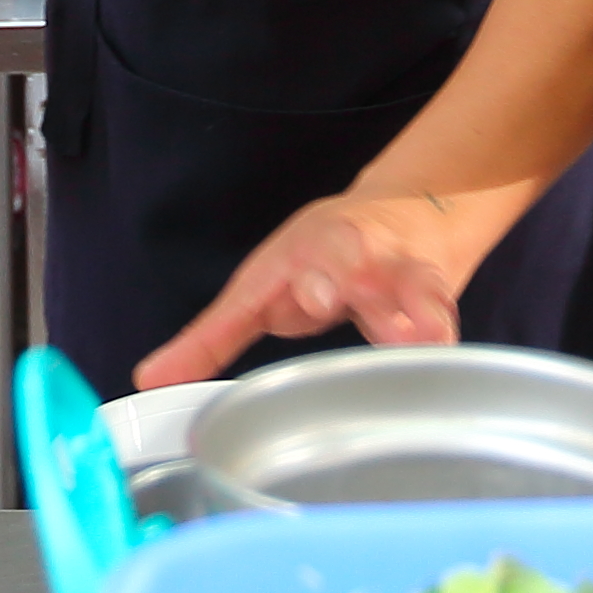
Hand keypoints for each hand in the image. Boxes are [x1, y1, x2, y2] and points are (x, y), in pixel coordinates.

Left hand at [137, 187, 513, 387]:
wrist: (405, 214)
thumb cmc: (318, 263)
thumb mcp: (259, 291)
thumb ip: (210, 339)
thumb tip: (147, 379)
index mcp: (298, 258)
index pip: (286, 274)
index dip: (296, 284)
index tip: (305, 294)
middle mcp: (349, 258)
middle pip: (346, 262)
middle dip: (338, 278)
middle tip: (329, 295)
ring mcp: (397, 274)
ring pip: (407, 283)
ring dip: (410, 307)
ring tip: (422, 334)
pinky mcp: (435, 297)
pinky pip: (442, 316)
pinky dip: (442, 336)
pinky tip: (445, 355)